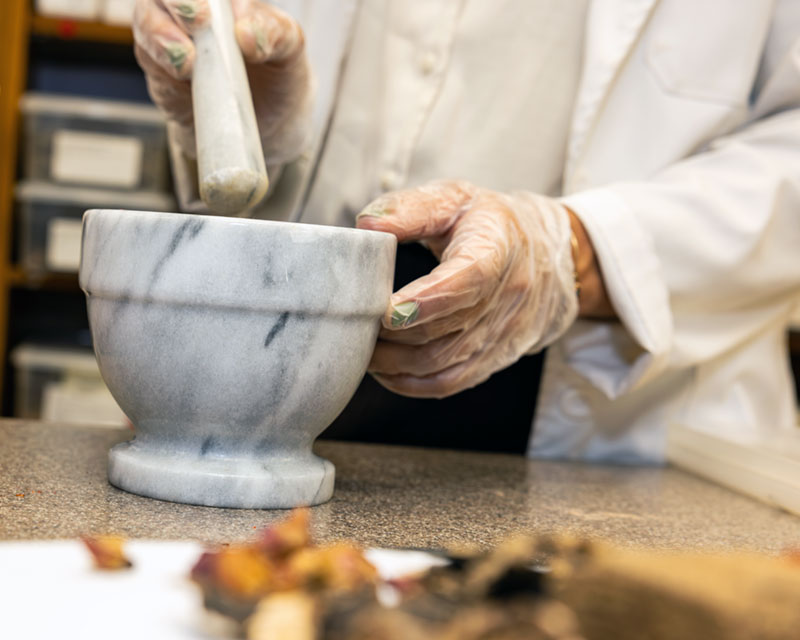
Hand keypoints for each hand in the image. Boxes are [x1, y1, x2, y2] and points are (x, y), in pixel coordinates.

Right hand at [133, 0, 311, 162]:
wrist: (268, 121)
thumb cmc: (278, 72)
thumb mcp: (290, 49)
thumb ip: (275, 32)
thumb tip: (245, 34)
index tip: (206, 12)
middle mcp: (189, 8)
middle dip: (175, 3)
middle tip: (197, 22)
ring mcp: (170, 38)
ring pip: (146, 23)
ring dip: (161, 38)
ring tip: (187, 62)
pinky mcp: (161, 74)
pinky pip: (150, 64)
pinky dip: (163, 69)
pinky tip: (182, 76)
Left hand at [356, 181, 580, 398]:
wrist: (551, 254)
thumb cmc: (492, 223)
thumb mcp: (456, 199)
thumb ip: (411, 209)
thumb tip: (367, 225)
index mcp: (497, 248)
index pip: (468, 279)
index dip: (427, 300)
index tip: (387, 310)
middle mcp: (508, 296)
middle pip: (445, 329)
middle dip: (393, 335)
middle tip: (354, 325)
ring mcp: (505, 332)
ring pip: (443, 362)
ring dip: (396, 362)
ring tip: (362, 348)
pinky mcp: (498, 357)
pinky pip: (452, 381)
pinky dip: (413, 383)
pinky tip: (386, 371)